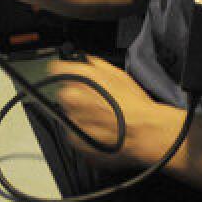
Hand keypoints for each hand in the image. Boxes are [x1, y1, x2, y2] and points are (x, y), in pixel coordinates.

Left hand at [45, 55, 169, 168]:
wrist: (145, 132)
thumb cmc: (135, 105)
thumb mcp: (118, 74)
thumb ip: (95, 64)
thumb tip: (84, 60)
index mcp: (80, 79)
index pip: (57, 68)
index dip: (64, 71)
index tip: (67, 74)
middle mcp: (72, 99)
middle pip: (64, 93)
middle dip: (76, 96)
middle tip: (95, 102)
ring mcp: (72, 121)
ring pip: (70, 114)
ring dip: (80, 115)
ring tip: (102, 118)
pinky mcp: (75, 140)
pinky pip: (74, 132)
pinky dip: (84, 132)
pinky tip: (101, 130)